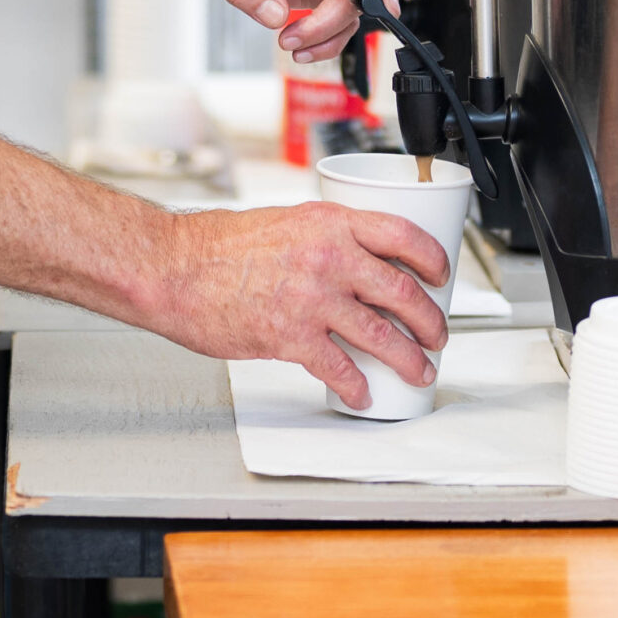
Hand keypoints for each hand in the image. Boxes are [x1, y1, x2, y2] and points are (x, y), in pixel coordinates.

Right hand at [145, 202, 450, 409]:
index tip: (441, 275)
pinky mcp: (291, 338)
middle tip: (437, 334)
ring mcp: (312, 300)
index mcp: (329, 223)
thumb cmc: (218, 246)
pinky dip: (356, 387)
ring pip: (381, 336)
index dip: (432, 259)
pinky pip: (339, 369)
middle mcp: (328, 258)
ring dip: (408, 358)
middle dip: (430, 321)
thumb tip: (356, 260)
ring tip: (418, 369)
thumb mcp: (285, 222)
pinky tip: (362, 394)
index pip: (402, 235)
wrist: (175, 269)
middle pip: (402, 292)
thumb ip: (324, 238)